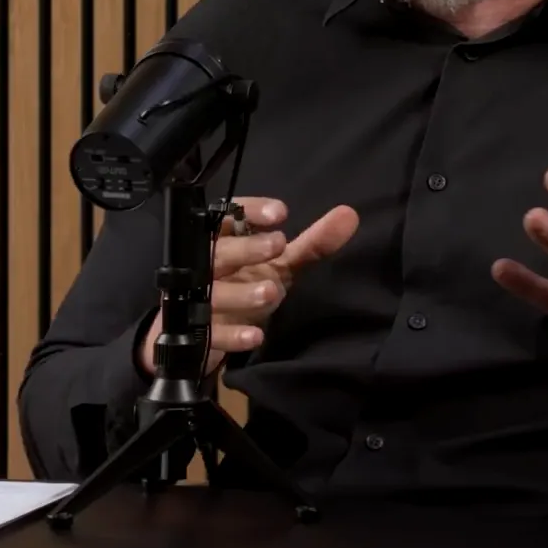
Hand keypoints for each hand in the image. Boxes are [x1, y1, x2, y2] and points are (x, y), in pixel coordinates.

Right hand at [139, 198, 359, 377]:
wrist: (208, 335)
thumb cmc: (246, 285)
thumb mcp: (281, 265)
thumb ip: (313, 244)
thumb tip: (350, 214)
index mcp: (224, 241)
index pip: (229, 216)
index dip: (250, 210)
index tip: (280, 212)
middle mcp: (206, 266)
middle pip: (216, 251)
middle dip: (245, 248)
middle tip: (277, 245)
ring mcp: (197, 301)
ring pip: (212, 293)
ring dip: (241, 293)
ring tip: (272, 292)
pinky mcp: (198, 333)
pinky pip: (211, 334)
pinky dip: (232, 336)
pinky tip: (256, 336)